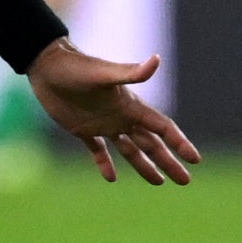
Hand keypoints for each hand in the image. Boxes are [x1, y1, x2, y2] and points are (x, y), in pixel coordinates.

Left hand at [28, 39, 198, 184]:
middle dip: (168, 161)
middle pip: (151, 144)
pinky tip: (111, 178)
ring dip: (144, 165)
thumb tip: (157, 60)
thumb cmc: (75, 67)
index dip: (179, 142)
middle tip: (185, 181)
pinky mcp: (83, 130)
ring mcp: (103, 124)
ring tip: (159, 182)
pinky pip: (98, 151)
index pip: (161, 127)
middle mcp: (121, 116)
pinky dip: (105, 164)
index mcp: (130, 105)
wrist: (46, 65)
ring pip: (130, 150)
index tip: (195, 159)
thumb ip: (131, 72)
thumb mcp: (104, 73)